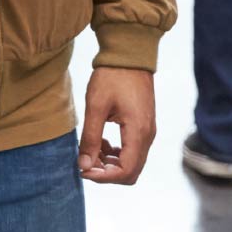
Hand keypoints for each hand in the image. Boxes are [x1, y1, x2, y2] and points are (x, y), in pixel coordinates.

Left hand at [79, 66, 156, 184]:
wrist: (130, 54)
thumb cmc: (112, 76)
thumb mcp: (95, 107)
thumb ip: (90, 139)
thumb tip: (83, 166)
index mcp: (138, 132)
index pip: (126, 171)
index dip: (103, 177)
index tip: (83, 170)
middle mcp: (148, 135)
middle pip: (131, 172)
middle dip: (106, 173)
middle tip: (85, 162)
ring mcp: (148, 131)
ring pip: (132, 163)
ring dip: (110, 164)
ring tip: (90, 151)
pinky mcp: (144, 126)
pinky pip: (133, 151)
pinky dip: (116, 154)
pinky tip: (101, 142)